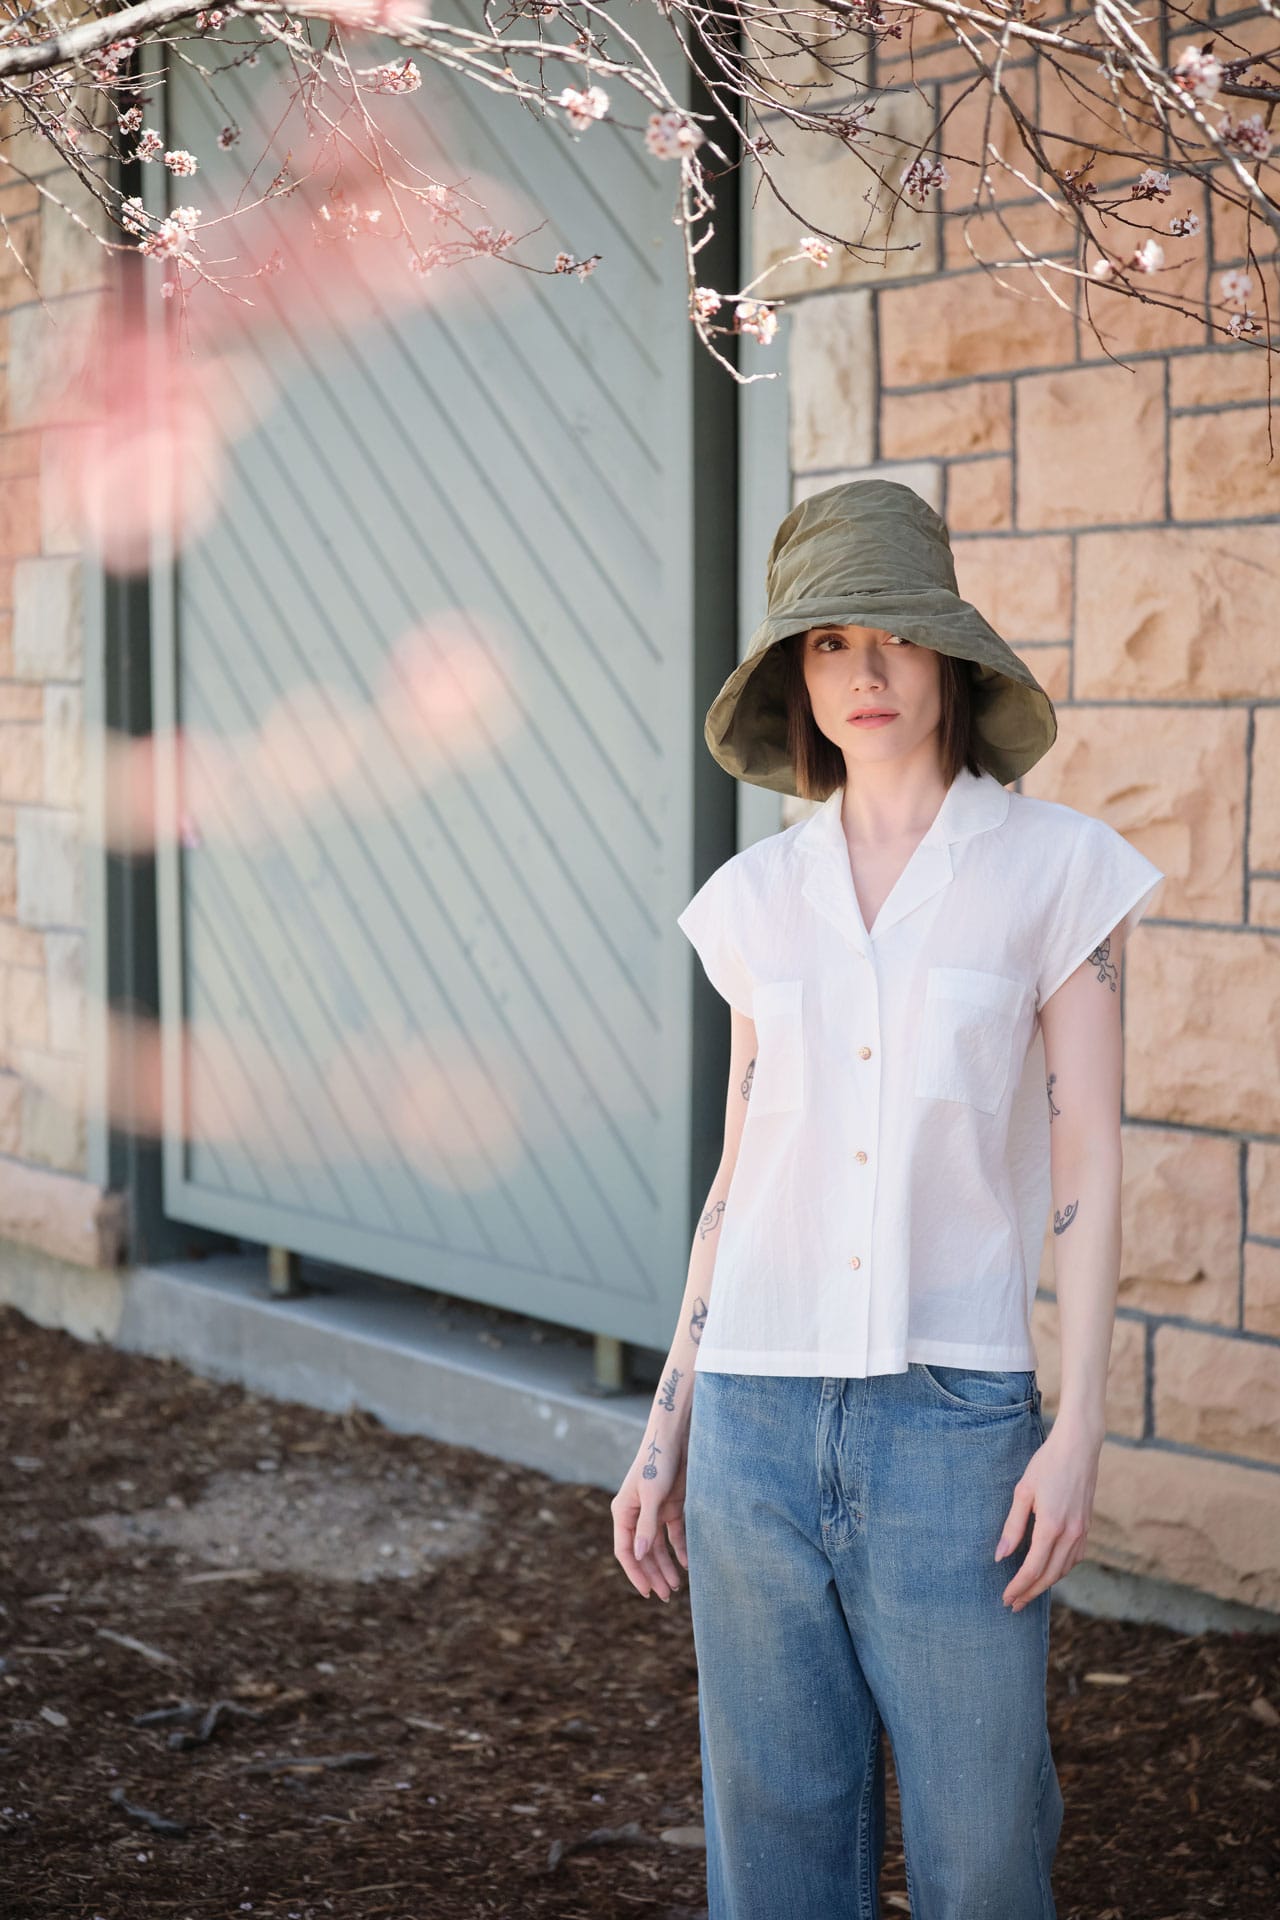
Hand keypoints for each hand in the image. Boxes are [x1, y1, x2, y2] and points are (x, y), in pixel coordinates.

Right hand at [611, 1442, 688, 1601]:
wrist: (676, 1438)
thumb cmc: (658, 1462)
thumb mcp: (652, 1495)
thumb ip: (646, 1526)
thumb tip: (638, 1556)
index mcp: (624, 1512)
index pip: (625, 1550)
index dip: (635, 1572)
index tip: (647, 1592)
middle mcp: (637, 1514)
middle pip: (643, 1552)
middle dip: (653, 1574)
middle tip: (666, 1595)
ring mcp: (655, 1511)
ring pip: (658, 1547)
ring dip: (666, 1566)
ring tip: (675, 1586)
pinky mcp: (672, 1506)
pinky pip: (674, 1535)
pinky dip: (680, 1549)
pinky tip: (687, 1564)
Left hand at [995, 1414, 1100, 1611]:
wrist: (1078, 1447)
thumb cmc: (1046, 1464)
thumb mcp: (1023, 1492)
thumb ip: (1012, 1527)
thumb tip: (1001, 1557)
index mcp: (1051, 1526)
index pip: (1033, 1569)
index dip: (1018, 1587)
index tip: (1006, 1599)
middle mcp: (1070, 1534)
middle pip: (1049, 1576)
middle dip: (1030, 1593)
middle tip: (1013, 1604)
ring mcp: (1082, 1532)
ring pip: (1063, 1570)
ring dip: (1045, 1585)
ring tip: (1028, 1592)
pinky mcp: (1087, 1527)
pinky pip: (1074, 1558)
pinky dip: (1060, 1570)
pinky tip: (1049, 1571)